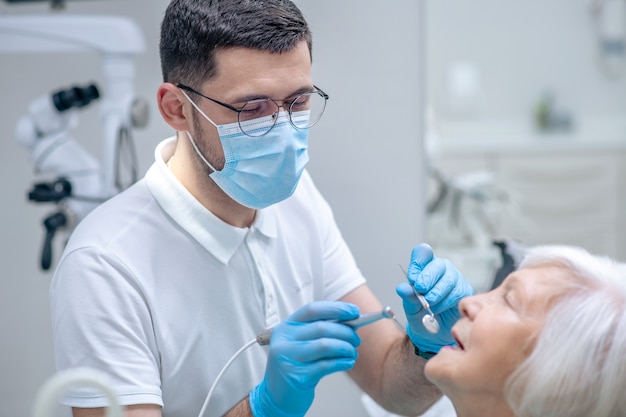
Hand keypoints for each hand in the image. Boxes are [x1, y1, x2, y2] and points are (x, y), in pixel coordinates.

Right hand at [249, 301, 360, 416]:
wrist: (276, 396)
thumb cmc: (294, 366)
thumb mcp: (300, 344)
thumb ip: (319, 332)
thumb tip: (350, 323)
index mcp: (286, 327)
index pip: (312, 310)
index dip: (336, 309)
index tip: (354, 312)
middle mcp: (284, 340)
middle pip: (321, 327)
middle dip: (345, 331)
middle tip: (356, 339)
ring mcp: (289, 358)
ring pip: (325, 345)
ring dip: (345, 347)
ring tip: (352, 352)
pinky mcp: (297, 376)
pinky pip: (326, 365)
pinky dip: (342, 362)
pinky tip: (348, 362)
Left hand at [396, 243, 472, 352]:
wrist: (432, 335)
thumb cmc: (420, 316)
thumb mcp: (410, 307)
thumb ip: (408, 296)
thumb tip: (403, 288)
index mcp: (425, 267)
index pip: (422, 252)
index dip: (418, 263)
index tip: (412, 278)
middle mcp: (441, 269)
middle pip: (437, 264)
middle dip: (427, 278)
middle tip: (420, 291)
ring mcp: (454, 279)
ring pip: (448, 280)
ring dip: (436, 294)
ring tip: (429, 305)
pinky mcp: (465, 291)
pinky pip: (457, 293)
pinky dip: (446, 303)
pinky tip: (439, 308)